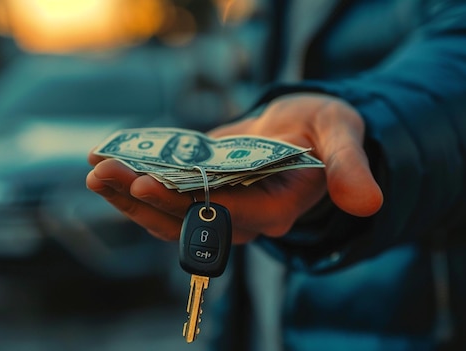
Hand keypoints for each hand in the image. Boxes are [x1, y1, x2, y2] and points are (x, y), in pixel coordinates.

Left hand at [86, 93, 382, 243]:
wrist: (305, 131)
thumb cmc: (325, 130)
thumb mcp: (344, 135)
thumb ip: (349, 166)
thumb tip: (368, 202)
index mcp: (277, 208)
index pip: (228, 213)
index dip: (187, 202)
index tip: (147, 184)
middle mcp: (242, 216)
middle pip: (187, 217)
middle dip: (142, 198)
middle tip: (103, 174)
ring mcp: (216, 205)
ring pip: (168, 212)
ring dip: (129, 193)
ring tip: (97, 169)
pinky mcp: (200, 189)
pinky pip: (165, 194)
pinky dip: (134, 180)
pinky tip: (106, 160)